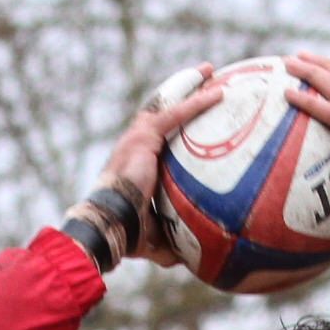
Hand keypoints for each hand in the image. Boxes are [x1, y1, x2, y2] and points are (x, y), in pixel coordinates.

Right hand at [96, 66, 222, 266]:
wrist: (112, 224)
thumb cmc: (129, 234)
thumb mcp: (157, 237)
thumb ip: (173, 241)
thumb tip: (190, 259)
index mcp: (140, 163)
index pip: (163, 136)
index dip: (179, 122)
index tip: (194, 112)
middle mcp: (138, 144)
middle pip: (165, 111)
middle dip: (184, 92)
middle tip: (205, 79)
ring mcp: (139, 137)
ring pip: (169, 103)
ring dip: (190, 86)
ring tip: (209, 71)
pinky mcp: (144, 136)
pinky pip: (176, 114)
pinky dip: (196, 103)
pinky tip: (217, 93)